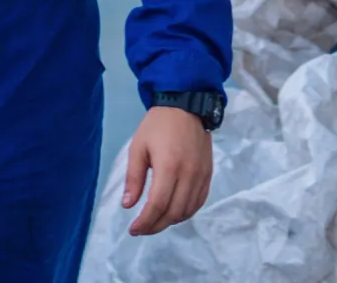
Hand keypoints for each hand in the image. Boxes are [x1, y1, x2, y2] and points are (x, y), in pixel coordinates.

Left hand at [123, 106, 212, 235]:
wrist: (186, 107)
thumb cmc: (157, 126)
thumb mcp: (138, 148)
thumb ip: (134, 178)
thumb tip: (128, 206)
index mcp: (169, 167)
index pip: (158, 205)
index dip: (145, 222)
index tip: (133, 230)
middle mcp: (189, 175)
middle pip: (174, 212)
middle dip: (156, 226)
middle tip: (141, 229)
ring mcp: (202, 176)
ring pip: (188, 211)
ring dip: (170, 221)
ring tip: (154, 222)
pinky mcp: (208, 175)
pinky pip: (199, 202)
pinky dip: (185, 212)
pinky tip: (172, 213)